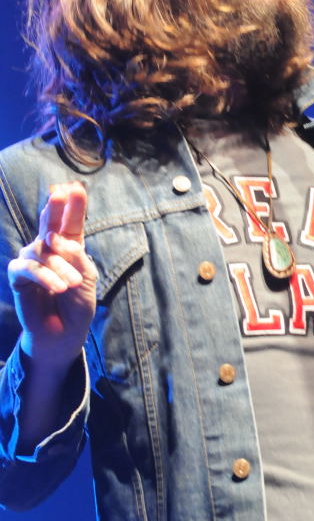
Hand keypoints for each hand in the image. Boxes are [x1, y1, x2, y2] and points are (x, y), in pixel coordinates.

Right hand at [8, 182, 97, 370]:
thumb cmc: (77, 305)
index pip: (71, 223)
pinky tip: (58, 287)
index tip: (76, 187)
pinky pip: (28, 268)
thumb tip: (60, 241)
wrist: (64, 334)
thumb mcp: (87, 280)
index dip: (73, 205)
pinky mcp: (19, 277)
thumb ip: (77, 258)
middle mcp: (48, 249)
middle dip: (55, 207)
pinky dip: (45, 276)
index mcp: (69, 247)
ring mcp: (32, 261)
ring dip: (60, 266)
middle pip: (50, 223)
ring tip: (72, 284)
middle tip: (60, 193)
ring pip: (43, 250)